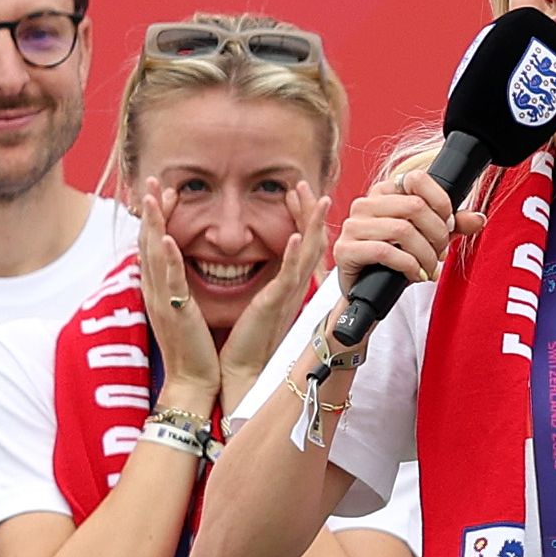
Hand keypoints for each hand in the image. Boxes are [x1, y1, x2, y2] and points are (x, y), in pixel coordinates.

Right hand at [135, 180, 221, 407]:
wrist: (192, 383)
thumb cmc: (195, 351)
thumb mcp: (185, 313)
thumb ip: (182, 292)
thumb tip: (184, 276)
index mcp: (160, 292)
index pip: (154, 247)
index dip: (156, 218)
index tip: (164, 194)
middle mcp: (155, 292)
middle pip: (147, 242)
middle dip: (150, 210)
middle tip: (152, 182)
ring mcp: (162, 301)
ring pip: (153, 254)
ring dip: (153, 222)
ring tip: (153, 195)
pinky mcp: (175, 313)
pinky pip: (169, 281)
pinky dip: (166, 258)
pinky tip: (165, 237)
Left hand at [218, 181, 330, 406]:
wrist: (241, 371)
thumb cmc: (244, 341)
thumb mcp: (256, 304)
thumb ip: (263, 284)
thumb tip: (258, 266)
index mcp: (285, 286)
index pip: (299, 244)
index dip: (300, 216)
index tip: (294, 193)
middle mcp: (291, 288)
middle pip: (309, 241)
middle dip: (308, 211)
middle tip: (304, 184)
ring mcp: (286, 296)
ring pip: (307, 253)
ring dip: (310, 224)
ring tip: (314, 198)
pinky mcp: (275, 306)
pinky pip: (289, 276)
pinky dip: (294, 255)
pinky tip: (297, 236)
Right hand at [332, 167, 483, 298]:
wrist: (367, 293)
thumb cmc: (395, 263)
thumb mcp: (427, 240)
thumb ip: (451, 227)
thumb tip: (479, 218)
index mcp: (383, 192)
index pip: (417, 179)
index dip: (441, 203)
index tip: (448, 226)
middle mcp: (365, 204)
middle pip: (414, 206)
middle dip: (437, 234)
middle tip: (441, 253)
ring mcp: (352, 226)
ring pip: (402, 230)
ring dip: (425, 254)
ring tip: (430, 268)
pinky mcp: (345, 249)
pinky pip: (385, 251)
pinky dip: (408, 266)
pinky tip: (414, 275)